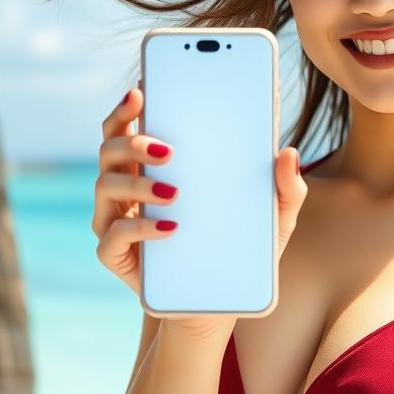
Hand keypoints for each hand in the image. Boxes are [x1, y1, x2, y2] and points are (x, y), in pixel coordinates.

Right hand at [93, 82, 307, 336]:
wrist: (217, 305)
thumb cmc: (238, 250)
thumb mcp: (272, 221)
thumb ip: (286, 189)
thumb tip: (288, 152)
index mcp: (153, 166)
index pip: (129, 125)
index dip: (129, 105)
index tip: (143, 88)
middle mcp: (126, 188)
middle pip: (109, 147)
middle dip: (133, 139)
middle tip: (168, 147)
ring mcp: (115, 221)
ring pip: (105, 185)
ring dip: (137, 181)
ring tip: (173, 190)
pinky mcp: (115, 256)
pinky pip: (114, 236)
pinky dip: (140, 227)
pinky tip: (169, 227)